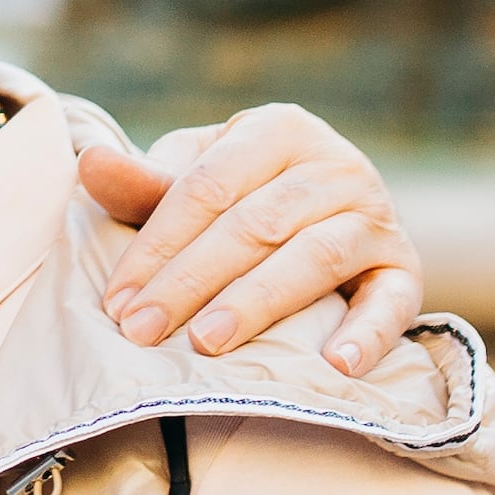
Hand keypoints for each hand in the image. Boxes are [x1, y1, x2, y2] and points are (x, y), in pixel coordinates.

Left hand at [83, 102, 426, 375]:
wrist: (328, 213)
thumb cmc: (243, 200)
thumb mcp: (196, 184)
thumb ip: (145, 185)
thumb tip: (89, 161)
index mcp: (277, 130)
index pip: (207, 188)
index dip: (157, 245)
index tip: (117, 300)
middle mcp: (336, 164)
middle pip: (253, 225)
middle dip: (190, 282)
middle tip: (142, 331)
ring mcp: (376, 214)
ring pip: (313, 257)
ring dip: (258, 303)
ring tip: (207, 343)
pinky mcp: (405, 267)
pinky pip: (393, 301)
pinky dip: (367, 332)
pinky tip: (336, 365)